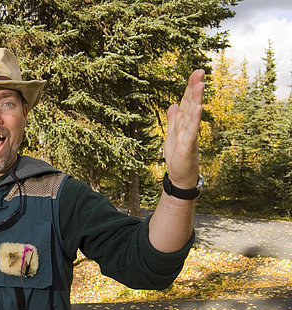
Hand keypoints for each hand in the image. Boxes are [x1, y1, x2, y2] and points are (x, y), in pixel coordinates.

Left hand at [164, 69, 204, 188]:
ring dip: (197, 99)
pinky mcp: (189, 144)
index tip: (195, 72)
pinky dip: (195, 119)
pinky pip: (193, 130)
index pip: (187, 102)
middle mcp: (189, 126)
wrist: (180, 175)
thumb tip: (173, 105)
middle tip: (200, 71)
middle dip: (195, 88)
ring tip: (200, 85)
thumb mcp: (172, 134)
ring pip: (193, 114)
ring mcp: (190, 134)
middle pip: (192, 104)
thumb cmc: (178, 156)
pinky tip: (199, 108)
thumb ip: (173, 119)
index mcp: (183, 122)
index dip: (190, 87)